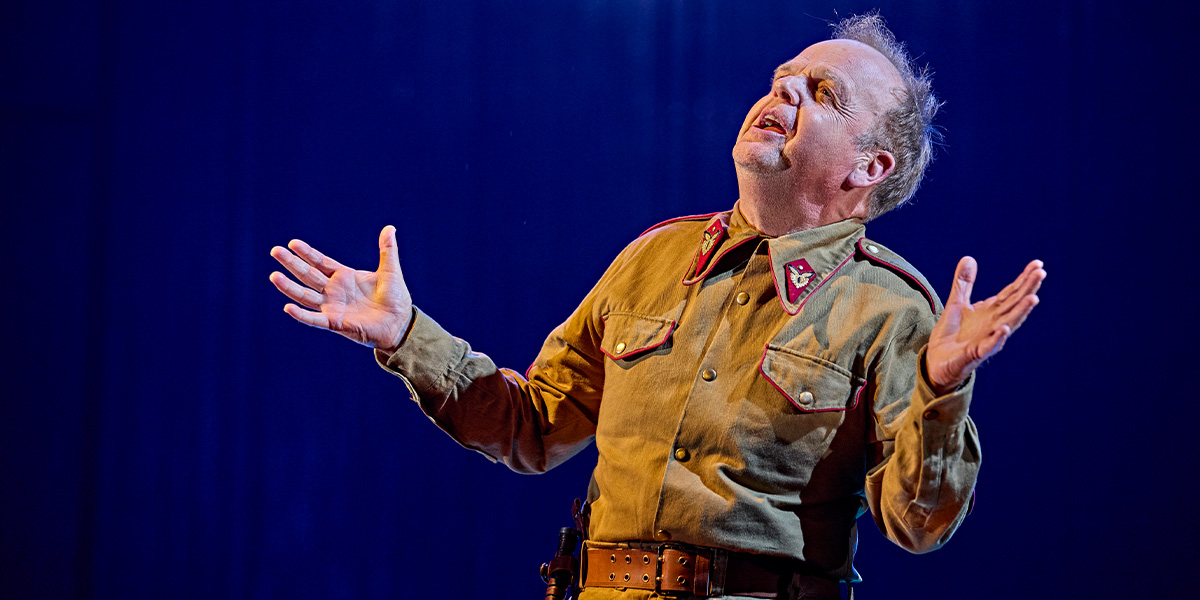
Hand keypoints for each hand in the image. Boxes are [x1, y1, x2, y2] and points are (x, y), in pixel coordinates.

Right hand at [269, 226, 412, 352]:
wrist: (401, 323)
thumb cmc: (395, 298)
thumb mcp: (390, 271)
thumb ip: (387, 250)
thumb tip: (390, 228)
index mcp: (344, 276)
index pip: (321, 262)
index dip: (307, 253)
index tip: (293, 243)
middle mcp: (334, 291)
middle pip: (308, 275)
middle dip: (292, 264)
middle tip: (275, 251)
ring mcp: (333, 307)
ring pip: (306, 296)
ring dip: (289, 287)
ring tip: (274, 276)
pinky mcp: (336, 323)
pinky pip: (315, 319)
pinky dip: (302, 315)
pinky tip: (288, 308)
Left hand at [926, 257, 1045, 394]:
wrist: (937, 361)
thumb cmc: (951, 335)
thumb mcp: (956, 304)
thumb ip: (963, 283)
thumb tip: (969, 258)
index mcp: (991, 311)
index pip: (1011, 293)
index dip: (1024, 279)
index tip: (1038, 264)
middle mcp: (994, 324)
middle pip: (1014, 304)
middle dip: (1028, 289)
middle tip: (1041, 274)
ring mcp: (987, 339)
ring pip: (1008, 324)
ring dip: (1021, 312)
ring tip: (1033, 298)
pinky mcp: (975, 354)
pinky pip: (988, 346)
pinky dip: (997, 338)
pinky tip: (1005, 329)